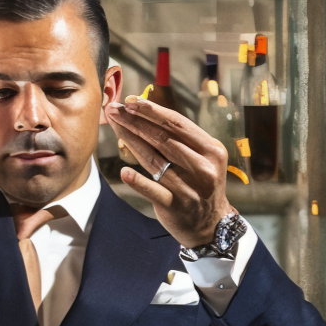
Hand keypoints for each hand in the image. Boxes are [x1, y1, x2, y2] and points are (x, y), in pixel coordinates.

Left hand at [107, 94, 233, 248]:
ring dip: (131, 140)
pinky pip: (154, 191)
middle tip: (115, 109)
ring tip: (114, 126)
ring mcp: (189, 187)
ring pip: (155, 160)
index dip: (152, 111)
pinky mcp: (175, 206)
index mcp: (211, 149)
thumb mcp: (201, 158)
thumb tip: (146, 113)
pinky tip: (124, 172)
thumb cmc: (199, 183)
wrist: (210, 224)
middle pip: (164, 138)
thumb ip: (180, 140)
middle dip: (136, 120)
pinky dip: (139, 182)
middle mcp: (203, 167)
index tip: (131, 101)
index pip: (177, 124)